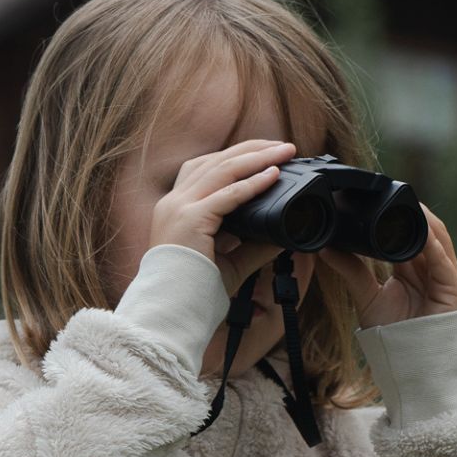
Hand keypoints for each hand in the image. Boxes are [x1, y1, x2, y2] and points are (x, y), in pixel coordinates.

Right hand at [151, 139, 297, 299]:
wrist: (172, 310)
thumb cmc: (194, 292)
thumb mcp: (229, 263)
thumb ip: (253, 247)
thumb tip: (283, 236)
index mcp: (175, 209)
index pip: (204, 169)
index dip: (236, 157)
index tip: (265, 155)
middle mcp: (173, 203)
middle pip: (215, 160)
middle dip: (252, 149)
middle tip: (283, 146)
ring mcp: (179, 209)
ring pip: (222, 169)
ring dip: (257, 157)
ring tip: (284, 152)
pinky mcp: (190, 220)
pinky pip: (227, 195)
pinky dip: (252, 183)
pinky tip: (273, 176)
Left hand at [317, 204, 456, 328]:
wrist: (409, 359)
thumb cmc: (392, 330)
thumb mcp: (366, 294)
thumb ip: (350, 270)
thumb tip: (326, 249)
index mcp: (412, 265)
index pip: (408, 230)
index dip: (398, 214)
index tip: (380, 198)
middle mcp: (430, 265)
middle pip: (426, 229)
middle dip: (413, 211)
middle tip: (395, 193)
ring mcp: (444, 275)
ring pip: (438, 238)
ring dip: (426, 220)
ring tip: (411, 204)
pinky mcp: (452, 287)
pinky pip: (443, 261)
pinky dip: (434, 246)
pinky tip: (424, 234)